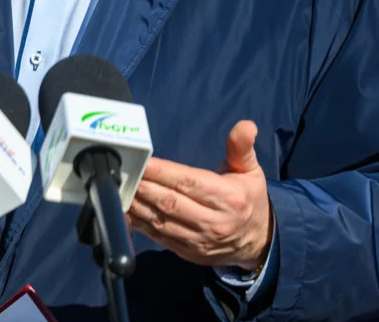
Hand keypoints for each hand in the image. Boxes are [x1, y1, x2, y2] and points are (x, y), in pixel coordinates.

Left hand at [127, 120, 272, 270]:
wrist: (258, 241)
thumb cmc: (248, 198)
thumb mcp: (250, 171)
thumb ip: (241, 147)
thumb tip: (245, 125)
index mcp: (229, 198)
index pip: (189, 182)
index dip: (162, 172)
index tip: (142, 161)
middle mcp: (214, 221)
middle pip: (170, 202)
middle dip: (144, 186)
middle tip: (122, 173)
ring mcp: (200, 240)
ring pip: (162, 221)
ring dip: (138, 205)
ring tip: (119, 189)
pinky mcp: (189, 252)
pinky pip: (159, 237)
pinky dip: (140, 224)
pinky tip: (126, 210)